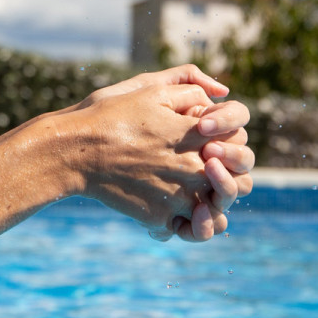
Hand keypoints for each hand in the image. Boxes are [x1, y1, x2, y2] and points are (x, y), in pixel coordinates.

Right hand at [66, 65, 253, 242]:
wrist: (79, 151)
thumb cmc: (113, 116)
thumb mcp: (152, 90)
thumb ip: (192, 88)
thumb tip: (220, 93)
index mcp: (199, 136)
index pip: (238, 141)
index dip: (230, 140)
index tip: (212, 139)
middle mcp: (197, 170)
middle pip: (238, 182)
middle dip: (229, 176)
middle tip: (209, 171)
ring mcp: (181, 197)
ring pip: (217, 211)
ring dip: (212, 205)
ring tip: (195, 196)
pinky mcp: (163, 218)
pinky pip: (187, 228)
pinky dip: (183, 222)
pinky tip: (170, 209)